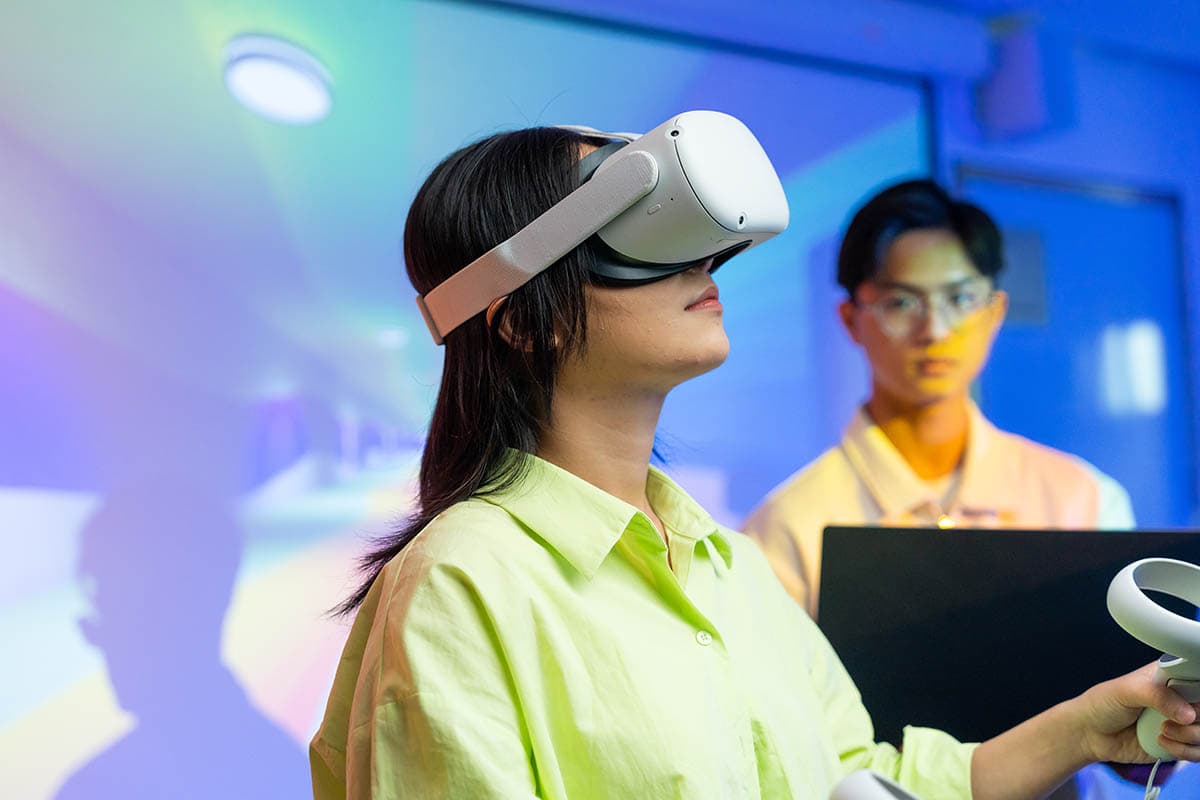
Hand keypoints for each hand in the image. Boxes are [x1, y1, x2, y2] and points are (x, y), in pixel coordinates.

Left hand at [1074, 662, 1199, 763]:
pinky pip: (1199, 752)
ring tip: (1163, 731)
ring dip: (1190, 736)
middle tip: (1178, 719)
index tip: (1190, 703)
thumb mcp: (1125, 691)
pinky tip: (1162, 742)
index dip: (1198, 693)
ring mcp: (1181, 723)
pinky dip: (1185, 751)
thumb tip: (1187, 713)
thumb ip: (1157, 696)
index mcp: (1171, 676)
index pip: (1198, 679)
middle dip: (1197, 718)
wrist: (1090, 733)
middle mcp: (1180, 699)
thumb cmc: (1103, 703)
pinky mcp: (1179, 744)